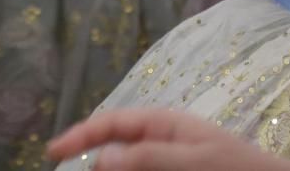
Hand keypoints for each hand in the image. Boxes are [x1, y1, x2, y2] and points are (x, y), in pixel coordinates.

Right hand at [47, 109, 289, 170]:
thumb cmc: (237, 168)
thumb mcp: (194, 160)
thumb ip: (147, 157)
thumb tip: (100, 158)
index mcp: (164, 125)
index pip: (112, 123)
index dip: (80, 135)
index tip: (52, 153)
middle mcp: (162, 143)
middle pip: (115, 153)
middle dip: (94, 165)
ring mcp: (169, 164)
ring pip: (128, 168)